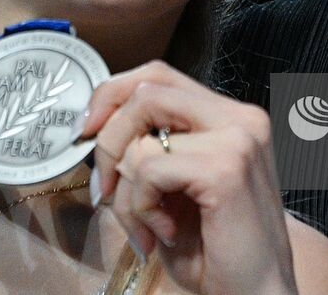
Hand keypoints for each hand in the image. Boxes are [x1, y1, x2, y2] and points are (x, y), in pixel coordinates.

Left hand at [81, 60, 296, 294]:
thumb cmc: (216, 252)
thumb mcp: (176, 189)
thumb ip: (152, 149)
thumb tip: (95, 128)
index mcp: (232, 117)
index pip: (159, 76)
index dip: (113, 96)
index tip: (87, 134)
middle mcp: (241, 118)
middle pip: (146, 90)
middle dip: (108, 140)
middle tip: (103, 189)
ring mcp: (238, 138)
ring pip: (142, 138)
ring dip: (126, 193)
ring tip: (146, 228)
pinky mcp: (226, 169)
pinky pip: (149, 170)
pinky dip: (141, 208)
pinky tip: (164, 234)